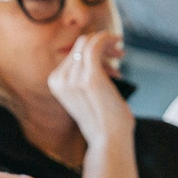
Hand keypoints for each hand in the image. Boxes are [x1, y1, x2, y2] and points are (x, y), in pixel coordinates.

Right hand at [48, 32, 133, 150]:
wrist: (108, 140)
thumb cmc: (104, 119)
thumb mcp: (87, 94)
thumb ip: (85, 75)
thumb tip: (100, 48)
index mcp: (55, 81)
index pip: (72, 53)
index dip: (92, 50)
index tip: (110, 58)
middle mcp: (60, 78)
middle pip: (80, 45)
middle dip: (100, 45)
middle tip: (119, 54)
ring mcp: (74, 77)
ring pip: (89, 43)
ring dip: (107, 43)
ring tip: (121, 54)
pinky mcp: (91, 77)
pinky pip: (96, 44)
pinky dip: (107, 38)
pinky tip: (118, 40)